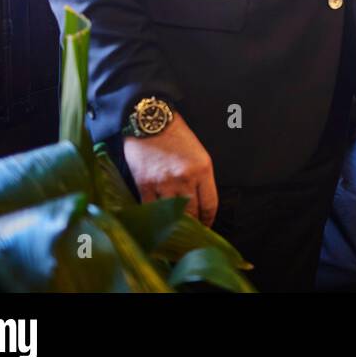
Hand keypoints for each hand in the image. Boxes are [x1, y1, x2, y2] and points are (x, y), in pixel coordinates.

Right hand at [122, 111, 217, 225]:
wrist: (150, 122)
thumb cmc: (176, 136)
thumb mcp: (199, 153)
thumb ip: (201, 178)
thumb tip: (200, 204)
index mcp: (203, 169)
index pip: (210, 204)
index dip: (209, 220)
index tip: (206, 226)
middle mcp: (185, 178)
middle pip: (192, 213)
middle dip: (193, 226)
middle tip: (191, 234)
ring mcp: (164, 183)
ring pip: (172, 215)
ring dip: (174, 224)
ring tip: (175, 231)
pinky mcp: (145, 185)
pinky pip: (152, 209)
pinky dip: (155, 217)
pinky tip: (157, 222)